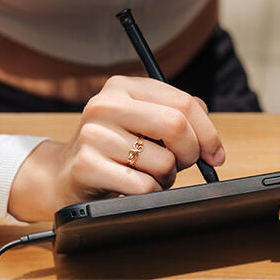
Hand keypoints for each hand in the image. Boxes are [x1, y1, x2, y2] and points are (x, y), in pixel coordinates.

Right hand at [8, 75, 224, 221]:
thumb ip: (178, 117)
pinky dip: (149, 192)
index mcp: (124, 86)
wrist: (64, 175)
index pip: (184, 103)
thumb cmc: (115, 150)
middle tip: (182, 165)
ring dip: (166, 178)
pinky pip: (144, 186)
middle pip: (176, 126)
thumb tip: (211, 143)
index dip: (208, 133)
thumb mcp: (143, 123)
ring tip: (147, 175)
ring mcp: (94, 134)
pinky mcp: (87, 166)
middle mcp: (106, 105)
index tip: (215, 155)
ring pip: (163, 162)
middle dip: (190, 153)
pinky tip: (132, 186)